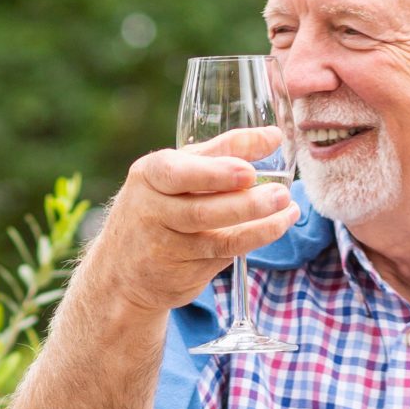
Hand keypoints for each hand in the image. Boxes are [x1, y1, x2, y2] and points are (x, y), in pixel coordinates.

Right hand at [74, 128, 300, 318]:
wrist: (121, 269)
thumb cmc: (159, 205)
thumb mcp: (179, 171)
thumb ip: (223, 150)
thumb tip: (274, 136)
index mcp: (149, 176)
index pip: (179, 172)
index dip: (215, 173)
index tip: (249, 171)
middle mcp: (152, 212)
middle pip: (200, 210)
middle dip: (244, 203)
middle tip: (281, 193)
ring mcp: (166, 247)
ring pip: (216, 238)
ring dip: (258, 225)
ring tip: (288, 209)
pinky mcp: (183, 272)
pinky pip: (223, 256)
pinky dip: (254, 240)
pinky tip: (277, 226)